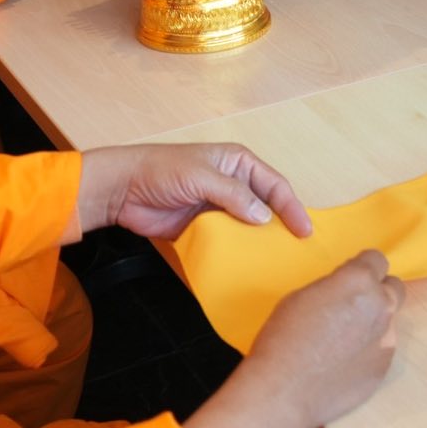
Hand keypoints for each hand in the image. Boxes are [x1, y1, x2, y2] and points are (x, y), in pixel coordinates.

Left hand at [75, 142, 313, 241]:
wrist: (123, 189)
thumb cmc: (161, 169)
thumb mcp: (202, 176)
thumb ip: (234, 195)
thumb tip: (264, 217)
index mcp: (238, 163)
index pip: (274, 185)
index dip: (291, 206)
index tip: (303, 230)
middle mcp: (233, 184)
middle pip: (266, 206)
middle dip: (280, 225)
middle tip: (296, 250)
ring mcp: (218, 207)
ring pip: (248, 226)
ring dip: (258, 241)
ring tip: (275, 261)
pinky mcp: (203, 227)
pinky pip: (227, 240)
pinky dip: (236, 251)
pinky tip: (245, 264)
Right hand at [182, 250, 404, 427]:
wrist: (283, 393)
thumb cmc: (283, 338)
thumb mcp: (302, 297)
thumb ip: (334, 288)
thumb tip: (346, 290)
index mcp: (359, 281)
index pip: (377, 260)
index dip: (362, 268)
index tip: (350, 279)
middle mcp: (381, 306)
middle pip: (394, 287)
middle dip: (377, 292)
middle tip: (353, 306)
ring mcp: (387, 339)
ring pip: (388, 321)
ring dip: (372, 324)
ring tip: (343, 342)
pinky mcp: (384, 367)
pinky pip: (381, 350)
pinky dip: (367, 352)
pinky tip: (343, 365)